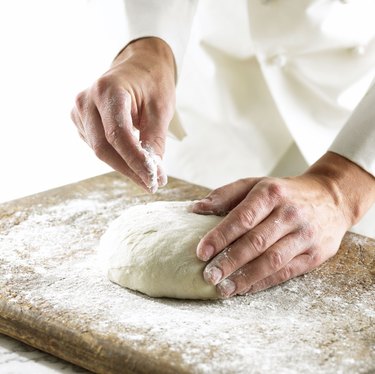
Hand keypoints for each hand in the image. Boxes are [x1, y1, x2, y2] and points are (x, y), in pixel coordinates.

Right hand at [71, 37, 175, 192]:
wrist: (139, 65)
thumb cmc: (152, 82)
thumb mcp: (161, 108)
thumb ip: (155, 140)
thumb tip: (153, 172)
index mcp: (108, 90)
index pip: (118, 135)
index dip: (135, 161)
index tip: (153, 179)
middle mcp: (87, 100)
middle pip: (103, 147)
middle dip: (129, 170)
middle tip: (152, 184)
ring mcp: (79, 110)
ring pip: (99, 150)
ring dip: (123, 166)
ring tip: (147, 175)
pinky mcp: (80, 120)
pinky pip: (96, 145)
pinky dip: (116, 157)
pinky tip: (131, 160)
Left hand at [193, 152, 374, 296]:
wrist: (331, 198)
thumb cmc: (284, 192)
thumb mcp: (256, 184)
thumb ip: (225, 195)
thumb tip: (194, 208)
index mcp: (270, 193)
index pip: (242, 218)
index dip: (220, 236)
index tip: (201, 252)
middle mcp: (289, 213)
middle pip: (256, 242)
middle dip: (230, 261)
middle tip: (209, 276)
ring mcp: (304, 235)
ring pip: (271, 260)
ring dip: (245, 277)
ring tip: (223, 289)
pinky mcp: (315, 254)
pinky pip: (286, 272)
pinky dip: (263, 282)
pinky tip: (245, 288)